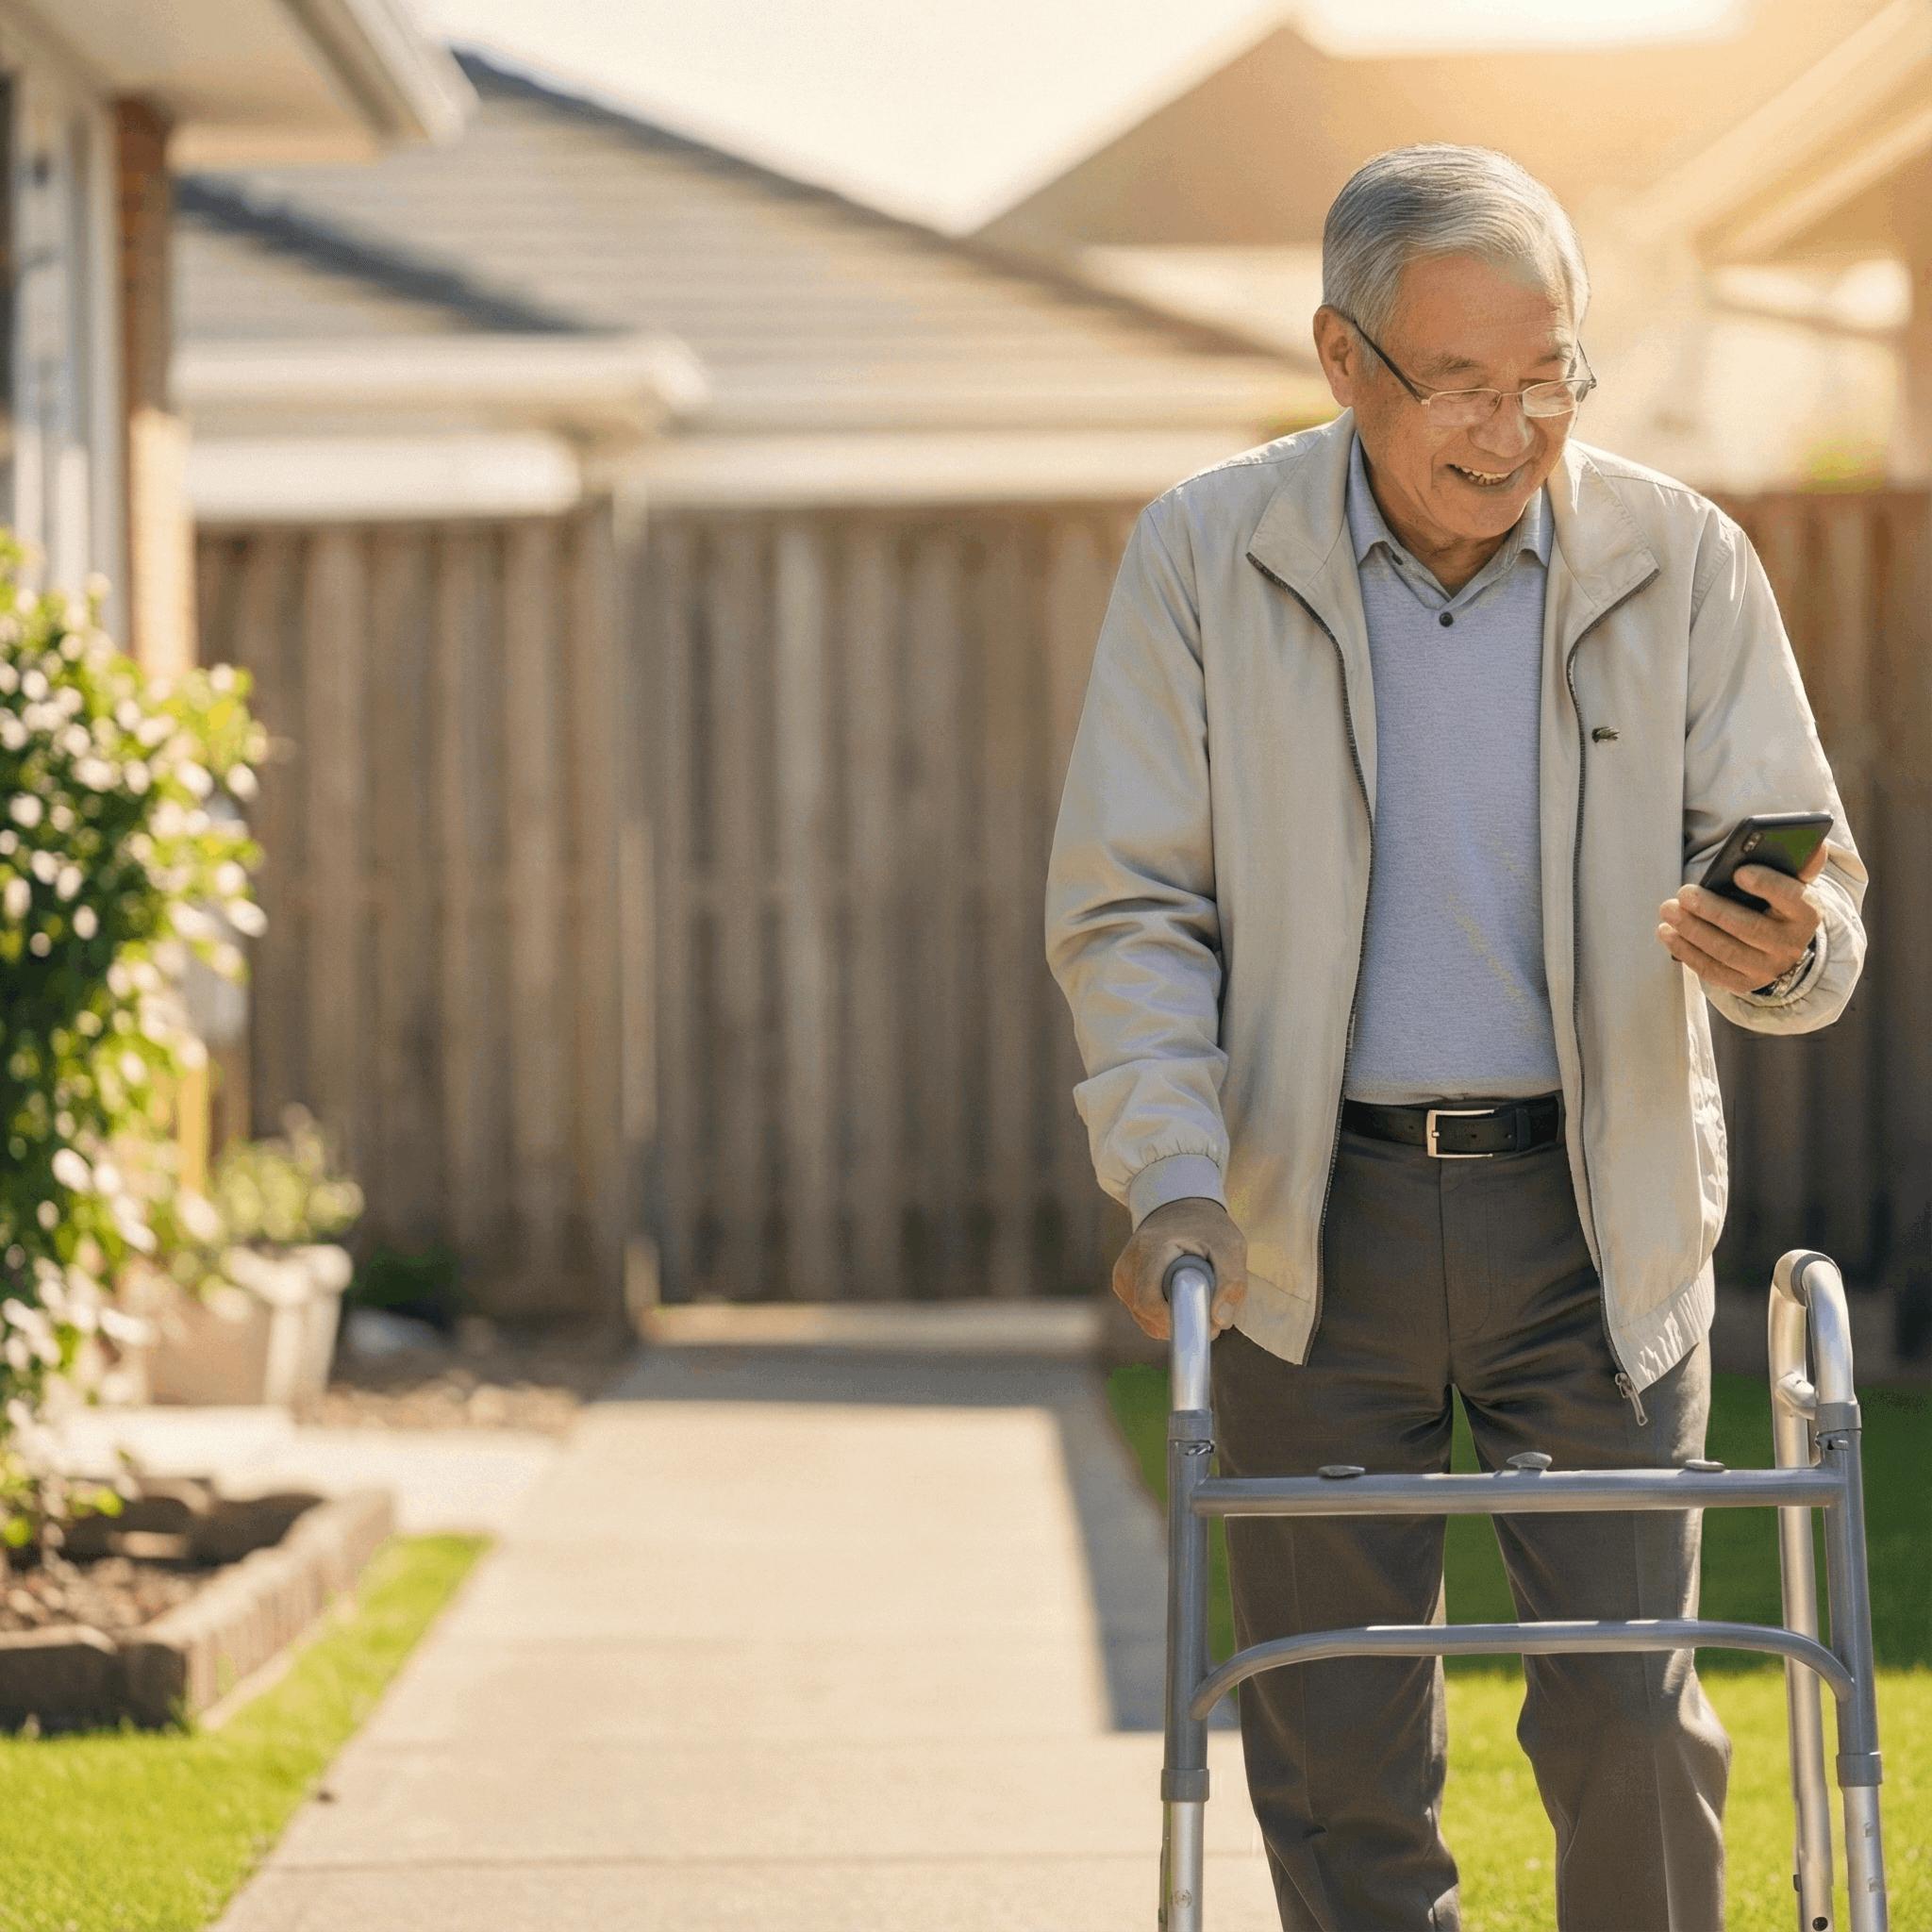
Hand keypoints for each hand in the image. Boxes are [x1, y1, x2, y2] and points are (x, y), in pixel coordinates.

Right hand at [1112, 1196, 1246, 1341]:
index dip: (1177, 1322)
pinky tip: (1179, 1298)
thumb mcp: (1230, 1246)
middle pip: (1147, 1316)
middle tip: (1210, 1314)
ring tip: (1195, 1298)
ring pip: (1145, 1320)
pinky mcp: (1123, 1284)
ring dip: (1174, 1321)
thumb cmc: (1207, 1228)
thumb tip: (1219, 1321)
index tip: (1206, 1324)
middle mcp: (1128, 1264)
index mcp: (1150, 1249)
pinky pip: (1143, 1316)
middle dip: (1180, 1324)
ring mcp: (1122, 1275)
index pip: (1149, 1303)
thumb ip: (1232, 1283)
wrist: (1180, 1208)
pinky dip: (1164, 1316)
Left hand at [1656, 841, 1828, 995]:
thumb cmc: (1776, 902)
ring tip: (1668, 910)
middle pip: (1750, 928)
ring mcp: (1768, 968)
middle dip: (1712, 910)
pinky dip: (1686, 952)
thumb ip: (1799, 864)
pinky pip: (1712, 970)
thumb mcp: (1791, 882)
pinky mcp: (1744, 983)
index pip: (1792, 898)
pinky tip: (1668, 933)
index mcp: (1807, 913)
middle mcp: (1791, 945)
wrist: (1778, 942)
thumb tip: (1816, 845)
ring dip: (1692, 931)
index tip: (1739, 872)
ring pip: (1726, 951)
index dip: (1767, 885)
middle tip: (1684, 893)